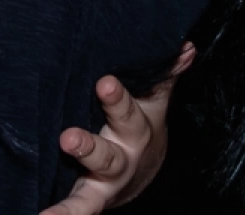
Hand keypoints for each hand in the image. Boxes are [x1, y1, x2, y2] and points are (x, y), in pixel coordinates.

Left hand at [40, 43, 193, 214]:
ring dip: (79, 173)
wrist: (145, 171)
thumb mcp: (153, 100)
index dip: (117, 98)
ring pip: (95, 174)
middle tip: (69, 137)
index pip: (130, 109)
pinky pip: (81, 207)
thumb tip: (186, 45)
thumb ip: (165, 72)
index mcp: (138, 126)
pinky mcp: (92, 195)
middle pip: (110, 149)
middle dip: (90, 144)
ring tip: (58, 175)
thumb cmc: (140, 122)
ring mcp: (108, 177)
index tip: (103, 83)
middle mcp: (124, 153)